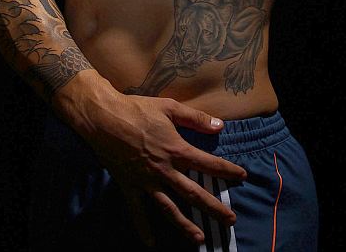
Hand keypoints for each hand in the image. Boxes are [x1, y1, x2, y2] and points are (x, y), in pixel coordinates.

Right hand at [54, 73, 246, 246]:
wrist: (104, 118)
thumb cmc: (137, 109)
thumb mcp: (170, 107)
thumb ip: (195, 118)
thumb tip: (220, 125)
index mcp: (176, 149)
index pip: (208, 164)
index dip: (227, 170)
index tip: (241, 176)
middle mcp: (164, 170)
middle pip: (193, 193)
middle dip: (214, 207)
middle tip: (230, 220)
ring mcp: (146, 181)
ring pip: (169, 208)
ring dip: (185, 225)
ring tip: (200, 239)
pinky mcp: (129, 186)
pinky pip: (137, 211)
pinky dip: (143, 228)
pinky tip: (151, 243)